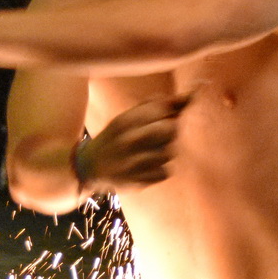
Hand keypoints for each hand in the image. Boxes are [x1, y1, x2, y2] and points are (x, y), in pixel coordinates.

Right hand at [76, 93, 191, 193]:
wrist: (90, 168)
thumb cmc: (115, 138)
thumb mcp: (126, 118)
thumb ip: (154, 106)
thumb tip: (187, 97)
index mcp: (124, 121)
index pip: (162, 108)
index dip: (174, 107)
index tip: (176, 106)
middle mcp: (128, 141)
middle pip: (171, 129)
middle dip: (171, 129)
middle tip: (161, 133)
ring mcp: (133, 163)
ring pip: (170, 151)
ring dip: (165, 150)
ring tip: (150, 152)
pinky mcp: (138, 181)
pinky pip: (165, 171)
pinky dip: (160, 169)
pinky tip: (147, 167)